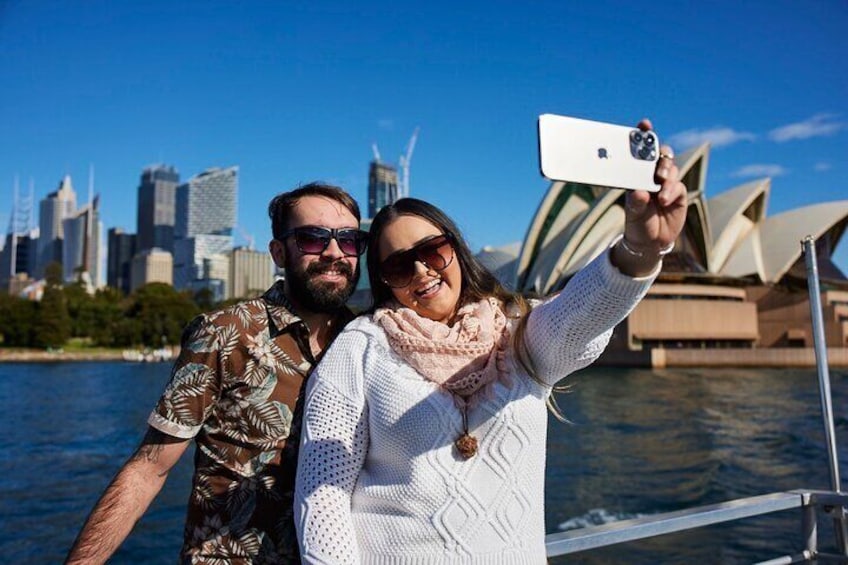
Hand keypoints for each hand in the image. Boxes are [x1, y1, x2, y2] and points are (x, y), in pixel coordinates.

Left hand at [612, 119, 686, 275]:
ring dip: (665, 173)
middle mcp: (652, 176)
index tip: (644, 124)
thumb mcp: (632, 214)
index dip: (643, 135)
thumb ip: (635, 202)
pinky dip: (671, 191)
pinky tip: (664, 199)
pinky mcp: (678, 194)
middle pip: (660, 154)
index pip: (640, 151)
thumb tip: (639, 191)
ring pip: (670, 168)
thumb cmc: (637, 224)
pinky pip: (678, 186)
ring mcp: (666, 184)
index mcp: (637, 174)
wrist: (650, 243)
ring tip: (659, 183)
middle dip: (660, 152)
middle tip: (655, 158)